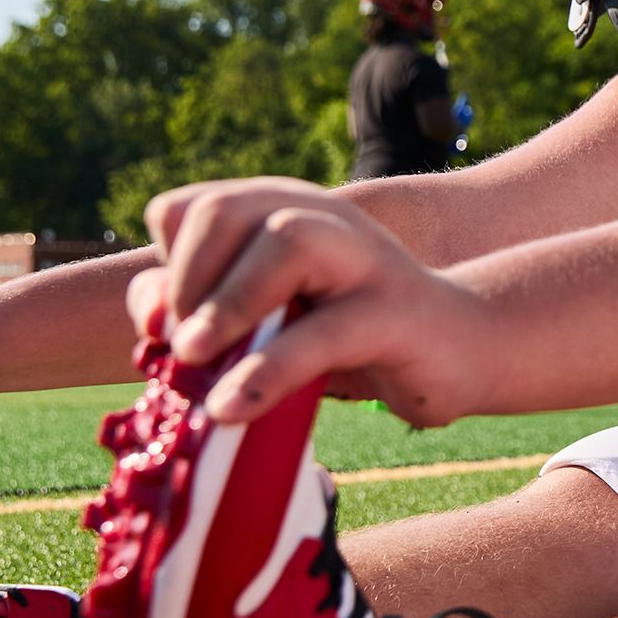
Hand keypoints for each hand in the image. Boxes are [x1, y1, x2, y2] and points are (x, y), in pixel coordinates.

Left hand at [131, 178, 492, 425]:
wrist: (465, 347)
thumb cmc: (352, 337)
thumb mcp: (274, 321)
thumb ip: (209, 313)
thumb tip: (152, 324)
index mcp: (282, 211)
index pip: (191, 209)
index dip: (167, 265)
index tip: (170, 326)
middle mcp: (321, 218)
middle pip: (228, 208)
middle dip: (187, 275)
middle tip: (180, 345)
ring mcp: (363, 258)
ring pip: (286, 241)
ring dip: (226, 301)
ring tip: (193, 358)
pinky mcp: (394, 312)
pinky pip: (324, 332)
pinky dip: (268, 371)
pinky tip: (231, 409)